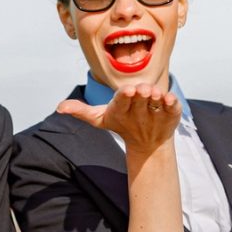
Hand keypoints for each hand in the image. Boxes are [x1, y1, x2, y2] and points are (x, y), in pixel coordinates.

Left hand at [57, 83, 180, 152]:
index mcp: (124, 97)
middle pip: (141, 93)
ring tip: (155, 96)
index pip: (123, 94)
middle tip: (142, 92)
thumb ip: (81, 111)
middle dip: (142, 92)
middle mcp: (140, 97)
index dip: (125, 93)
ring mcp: (156, 102)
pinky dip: (171, 102)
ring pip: (157, 96)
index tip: (128, 91)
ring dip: (157, 95)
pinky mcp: (170, 109)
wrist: (145, 140)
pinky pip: (172, 105)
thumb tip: (59, 107)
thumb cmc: (121, 124)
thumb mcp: (99, 119)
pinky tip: (169, 101)